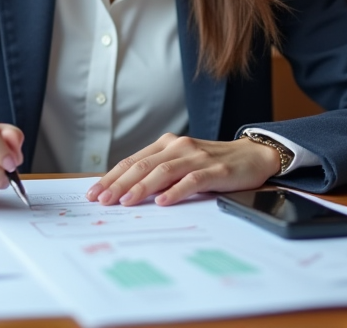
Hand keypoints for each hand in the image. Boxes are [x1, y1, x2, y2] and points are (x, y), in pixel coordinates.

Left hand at [86, 133, 280, 206]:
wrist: (253, 155)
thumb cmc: (213, 163)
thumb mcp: (182, 163)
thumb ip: (158, 172)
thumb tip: (125, 191)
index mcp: (166, 145)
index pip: (132, 161)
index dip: (111, 177)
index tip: (93, 193)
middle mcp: (179, 147)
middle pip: (142, 166)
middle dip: (118, 184)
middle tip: (102, 200)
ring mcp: (197, 157)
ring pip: (163, 171)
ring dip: (141, 188)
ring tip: (125, 202)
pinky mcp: (215, 170)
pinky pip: (191, 180)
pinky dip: (175, 191)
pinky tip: (163, 202)